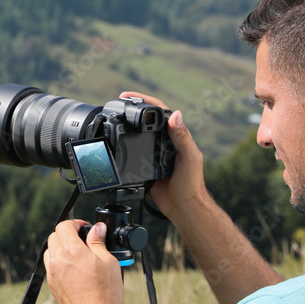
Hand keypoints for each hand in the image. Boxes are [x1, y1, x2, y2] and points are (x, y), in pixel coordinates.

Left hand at [44, 220, 123, 303]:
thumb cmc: (105, 295)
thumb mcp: (108, 262)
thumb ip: (98, 242)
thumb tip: (97, 228)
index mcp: (71, 250)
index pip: (64, 226)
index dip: (76, 223)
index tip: (86, 227)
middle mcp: (57, 260)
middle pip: (54, 236)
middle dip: (68, 233)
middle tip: (84, 239)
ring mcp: (52, 274)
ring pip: (50, 251)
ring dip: (61, 247)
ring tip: (79, 254)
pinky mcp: (52, 286)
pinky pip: (51, 266)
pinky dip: (60, 261)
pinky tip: (75, 269)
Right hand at [120, 91, 207, 221]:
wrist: (183, 207)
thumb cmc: (192, 183)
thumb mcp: (189, 157)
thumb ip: (182, 137)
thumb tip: (176, 115)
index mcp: (175, 136)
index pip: (159, 112)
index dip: (144, 100)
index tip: (128, 96)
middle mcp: (164, 142)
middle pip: (146, 121)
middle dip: (132, 110)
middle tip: (117, 103)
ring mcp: (153, 154)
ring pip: (137, 136)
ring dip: (126, 128)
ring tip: (112, 120)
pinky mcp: (144, 167)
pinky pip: (131, 155)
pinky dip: (122, 149)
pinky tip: (114, 146)